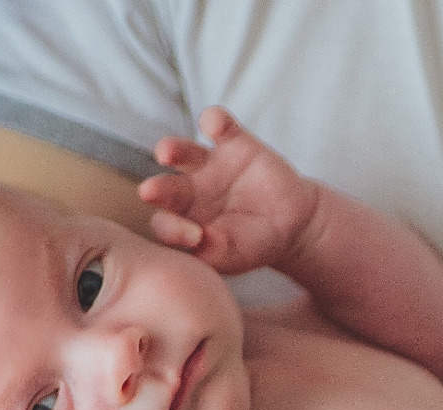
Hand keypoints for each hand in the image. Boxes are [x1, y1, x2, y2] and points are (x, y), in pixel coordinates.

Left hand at [139, 107, 321, 275]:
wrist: (292, 223)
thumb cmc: (257, 244)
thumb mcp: (236, 255)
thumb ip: (214, 252)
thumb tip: (198, 243)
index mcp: (185, 221)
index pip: (167, 223)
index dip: (173, 229)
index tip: (193, 238)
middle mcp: (190, 190)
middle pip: (167, 187)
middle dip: (159, 189)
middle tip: (149, 191)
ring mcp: (210, 165)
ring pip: (184, 152)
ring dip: (173, 149)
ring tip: (166, 153)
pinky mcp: (235, 144)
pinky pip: (220, 126)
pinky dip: (215, 120)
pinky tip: (213, 123)